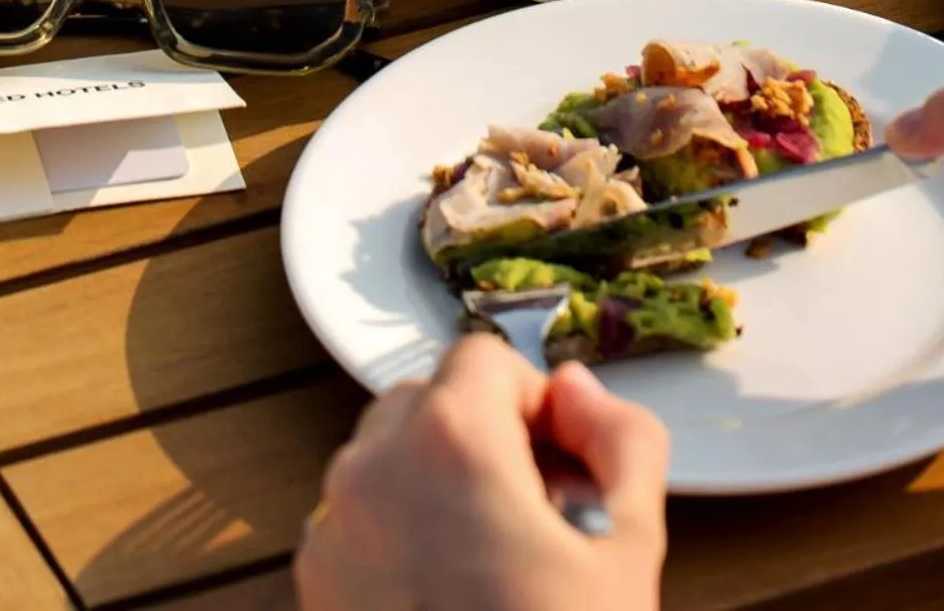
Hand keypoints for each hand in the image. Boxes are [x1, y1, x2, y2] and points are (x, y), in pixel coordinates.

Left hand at [294, 337, 667, 610]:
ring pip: (387, 458)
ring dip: (437, 481)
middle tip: (535, 512)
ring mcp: (331, 532)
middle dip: (482, 436)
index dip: (534, 402)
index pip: (485, 357)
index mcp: (449, 440)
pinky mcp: (314, 588)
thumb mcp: (630, 548)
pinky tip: (451, 595)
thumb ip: (622, 440)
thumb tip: (577, 389)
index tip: (562, 463)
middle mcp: (372, 470)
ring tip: (494, 561)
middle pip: (428, 400)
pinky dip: (400, 533)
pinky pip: (358, 521)